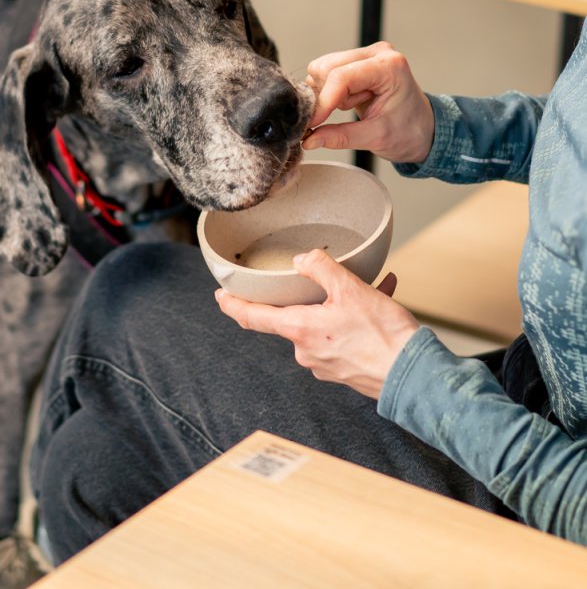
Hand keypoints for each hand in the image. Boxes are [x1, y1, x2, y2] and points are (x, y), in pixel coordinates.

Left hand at [216, 249, 419, 399]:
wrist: (414, 376)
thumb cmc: (383, 336)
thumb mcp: (351, 290)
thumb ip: (321, 268)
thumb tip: (302, 259)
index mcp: (300, 331)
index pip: (254, 318)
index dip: (234, 305)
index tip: (221, 295)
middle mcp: (307, 352)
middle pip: (297, 317)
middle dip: (315, 296)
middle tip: (336, 278)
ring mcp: (326, 365)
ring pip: (325, 324)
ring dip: (344, 305)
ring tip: (374, 287)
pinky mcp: (345, 371)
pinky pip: (344, 337)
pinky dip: (358, 319)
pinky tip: (383, 299)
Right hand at [303, 42, 433, 162]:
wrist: (424, 129)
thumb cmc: (410, 131)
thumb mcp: (377, 138)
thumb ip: (341, 137)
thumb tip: (310, 140)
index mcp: (389, 67)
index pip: (342, 76)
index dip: (323, 101)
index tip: (312, 123)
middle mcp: (377, 53)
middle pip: (328, 67)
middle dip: (326, 96)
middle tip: (343, 115)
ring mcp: (366, 55)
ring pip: (323, 68)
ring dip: (328, 93)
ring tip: (353, 107)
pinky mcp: (357, 62)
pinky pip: (327, 72)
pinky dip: (329, 91)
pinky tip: (349, 101)